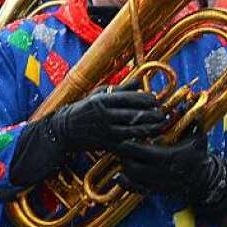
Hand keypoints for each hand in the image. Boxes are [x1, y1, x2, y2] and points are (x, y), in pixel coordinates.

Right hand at [47, 84, 165, 152]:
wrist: (64, 131)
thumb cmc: (83, 110)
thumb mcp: (97, 95)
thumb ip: (120, 89)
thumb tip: (139, 82)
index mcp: (102, 101)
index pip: (131, 98)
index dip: (147, 99)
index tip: (155, 100)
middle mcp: (104, 116)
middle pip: (136, 114)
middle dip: (153, 114)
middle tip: (162, 113)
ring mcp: (106, 131)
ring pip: (136, 130)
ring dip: (152, 128)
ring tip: (161, 124)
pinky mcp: (106, 144)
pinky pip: (128, 144)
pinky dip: (141, 141)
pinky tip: (149, 137)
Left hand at [114, 122, 219, 201]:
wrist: (203, 177)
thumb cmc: (197, 154)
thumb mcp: (198, 138)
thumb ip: (192, 124)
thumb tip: (186, 108)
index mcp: (170, 157)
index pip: (142, 152)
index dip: (130, 145)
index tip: (125, 138)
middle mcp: (162, 172)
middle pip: (132, 166)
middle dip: (123, 156)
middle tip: (119, 148)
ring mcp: (157, 183)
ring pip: (131, 177)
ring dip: (124, 167)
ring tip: (123, 157)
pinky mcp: (155, 191)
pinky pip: (135, 189)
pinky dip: (126, 183)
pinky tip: (120, 176)